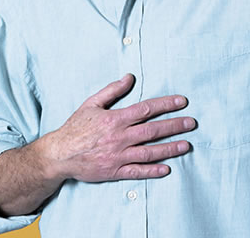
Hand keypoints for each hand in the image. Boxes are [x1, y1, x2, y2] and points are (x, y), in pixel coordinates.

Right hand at [41, 74, 194, 182]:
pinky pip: (136, 172)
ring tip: (186, 145)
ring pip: (148, 152)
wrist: (58, 155)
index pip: (146, 109)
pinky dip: (152, 171)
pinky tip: (167, 169)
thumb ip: (112, 90)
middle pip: (152, 131)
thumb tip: (130, 77)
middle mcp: (118, 138)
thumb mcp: (91, 104)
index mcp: (114, 119)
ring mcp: (117, 156)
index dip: (166, 105)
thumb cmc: (75, 128)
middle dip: (174, 126)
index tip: (182, 102)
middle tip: (191, 124)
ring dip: (169, 149)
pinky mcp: (113, 171)